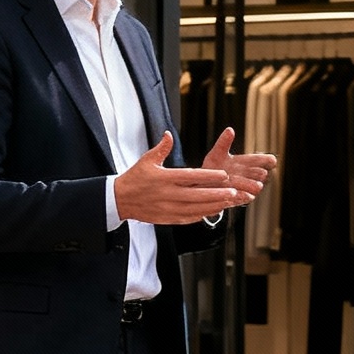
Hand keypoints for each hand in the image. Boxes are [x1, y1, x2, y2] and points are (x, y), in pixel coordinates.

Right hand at [115, 135, 245, 224]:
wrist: (120, 200)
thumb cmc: (134, 177)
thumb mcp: (146, 160)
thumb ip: (161, 148)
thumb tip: (169, 134)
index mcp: (164, 178)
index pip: (190, 176)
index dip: (208, 176)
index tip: (224, 174)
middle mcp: (167, 194)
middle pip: (197, 195)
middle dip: (217, 194)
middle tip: (234, 191)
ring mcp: (168, 208)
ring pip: (195, 208)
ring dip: (214, 205)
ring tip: (229, 201)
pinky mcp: (167, 218)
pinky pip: (188, 217)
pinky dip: (202, 214)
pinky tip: (214, 210)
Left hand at [203, 128, 274, 201]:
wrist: (204, 185)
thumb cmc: (214, 167)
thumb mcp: (217, 153)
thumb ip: (224, 142)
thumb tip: (230, 129)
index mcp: (250, 163)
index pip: (268, 161)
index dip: (268, 160)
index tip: (263, 160)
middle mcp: (252, 176)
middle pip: (263, 173)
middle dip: (252, 171)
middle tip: (238, 169)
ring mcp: (249, 188)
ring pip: (257, 186)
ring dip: (245, 183)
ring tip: (231, 180)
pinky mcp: (242, 199)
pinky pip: (248, 197)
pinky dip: (240, 193)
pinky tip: (231, 190)